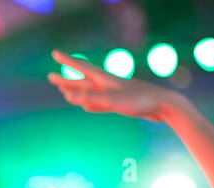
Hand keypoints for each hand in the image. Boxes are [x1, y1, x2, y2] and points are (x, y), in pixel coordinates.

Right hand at [48, 49, 178, 120]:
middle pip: (82, 81)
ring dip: (76, 92)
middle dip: (66, 80)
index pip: (81, 67)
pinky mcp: (119, 104)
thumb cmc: (140, 101)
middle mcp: (108, 84)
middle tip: (50, 77)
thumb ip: (92, 98)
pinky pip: (99, 104)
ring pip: (89, 93)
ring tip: (64, 93)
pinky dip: (90, 105)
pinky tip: (86, 107)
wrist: (163, 106)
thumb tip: (70, 96)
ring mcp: (113, 94)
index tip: (54, 53)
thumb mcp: (113, 100)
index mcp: (106, 79)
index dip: (67, 61)